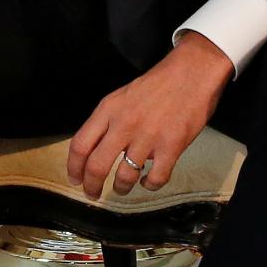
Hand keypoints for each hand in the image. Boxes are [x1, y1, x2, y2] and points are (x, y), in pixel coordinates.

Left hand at [65, 31, 232, 200]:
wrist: (192, 73)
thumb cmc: (157, 84)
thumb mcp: (121, 97)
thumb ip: (107, 121)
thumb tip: (95, 148)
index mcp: (107, 110)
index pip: (79, 145)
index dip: (74, 168)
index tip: (75, 179)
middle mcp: (123, 125)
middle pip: (97, 166)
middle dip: (92, 186)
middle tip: (93, 194)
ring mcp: (148, 137)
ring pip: (124, 176)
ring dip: (121, 188)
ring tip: (122, 188)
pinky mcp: (171, 146)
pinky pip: (155, 178)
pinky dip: (149, 185)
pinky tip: (148, 180)